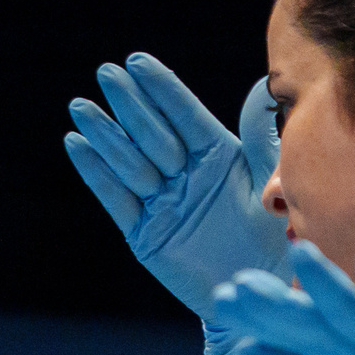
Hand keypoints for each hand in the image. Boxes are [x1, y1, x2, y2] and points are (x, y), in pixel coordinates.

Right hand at [66, 54, 288, 354]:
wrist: (261, 293)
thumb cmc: (278, 236)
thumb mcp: (272, 182)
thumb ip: (260, 137)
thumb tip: (263, 86)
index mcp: (218, 155)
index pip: (184, 115)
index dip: (162, 90)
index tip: (138, 62)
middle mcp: (186, 174)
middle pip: (152, 134)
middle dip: (130, 105)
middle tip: (105, 73)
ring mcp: (163, 203)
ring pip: (130, 163)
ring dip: (105, 134)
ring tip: (82, 107)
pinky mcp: (145, 233)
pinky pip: (116, 200)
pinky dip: (96, 174)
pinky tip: (77, 144)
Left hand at [215, 242, 354, 354]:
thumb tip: (244, 349)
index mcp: (323, 345)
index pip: (283, 326)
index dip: (255, 313)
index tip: (224, 299)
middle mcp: (352, 334)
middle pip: (311, 315)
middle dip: (278, 300)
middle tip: (243, 283)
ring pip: (354, 312)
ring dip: (328, 285)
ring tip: (300, 254)